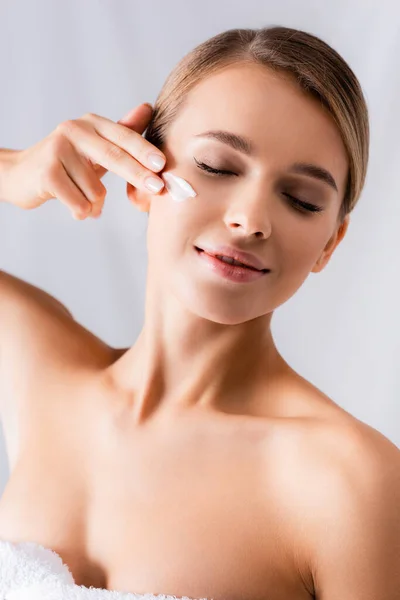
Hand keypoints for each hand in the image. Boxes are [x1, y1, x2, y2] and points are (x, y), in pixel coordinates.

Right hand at [2, 103, 165, 219]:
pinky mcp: (47, 172)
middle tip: (157, 189)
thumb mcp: (96, 146)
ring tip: (86, 203)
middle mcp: (74, 130)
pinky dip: (83, 212)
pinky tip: (76, 209)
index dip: (144, 151)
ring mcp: (57, 150)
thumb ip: (123, 131)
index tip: (163, 165)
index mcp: (91, 123)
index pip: (123, 136)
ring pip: (97, 189)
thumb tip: (148, 108)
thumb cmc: (67, 163)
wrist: (22, 175)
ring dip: (96, 205)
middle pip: (114, 156)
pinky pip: (80, 202)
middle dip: (138, 175)